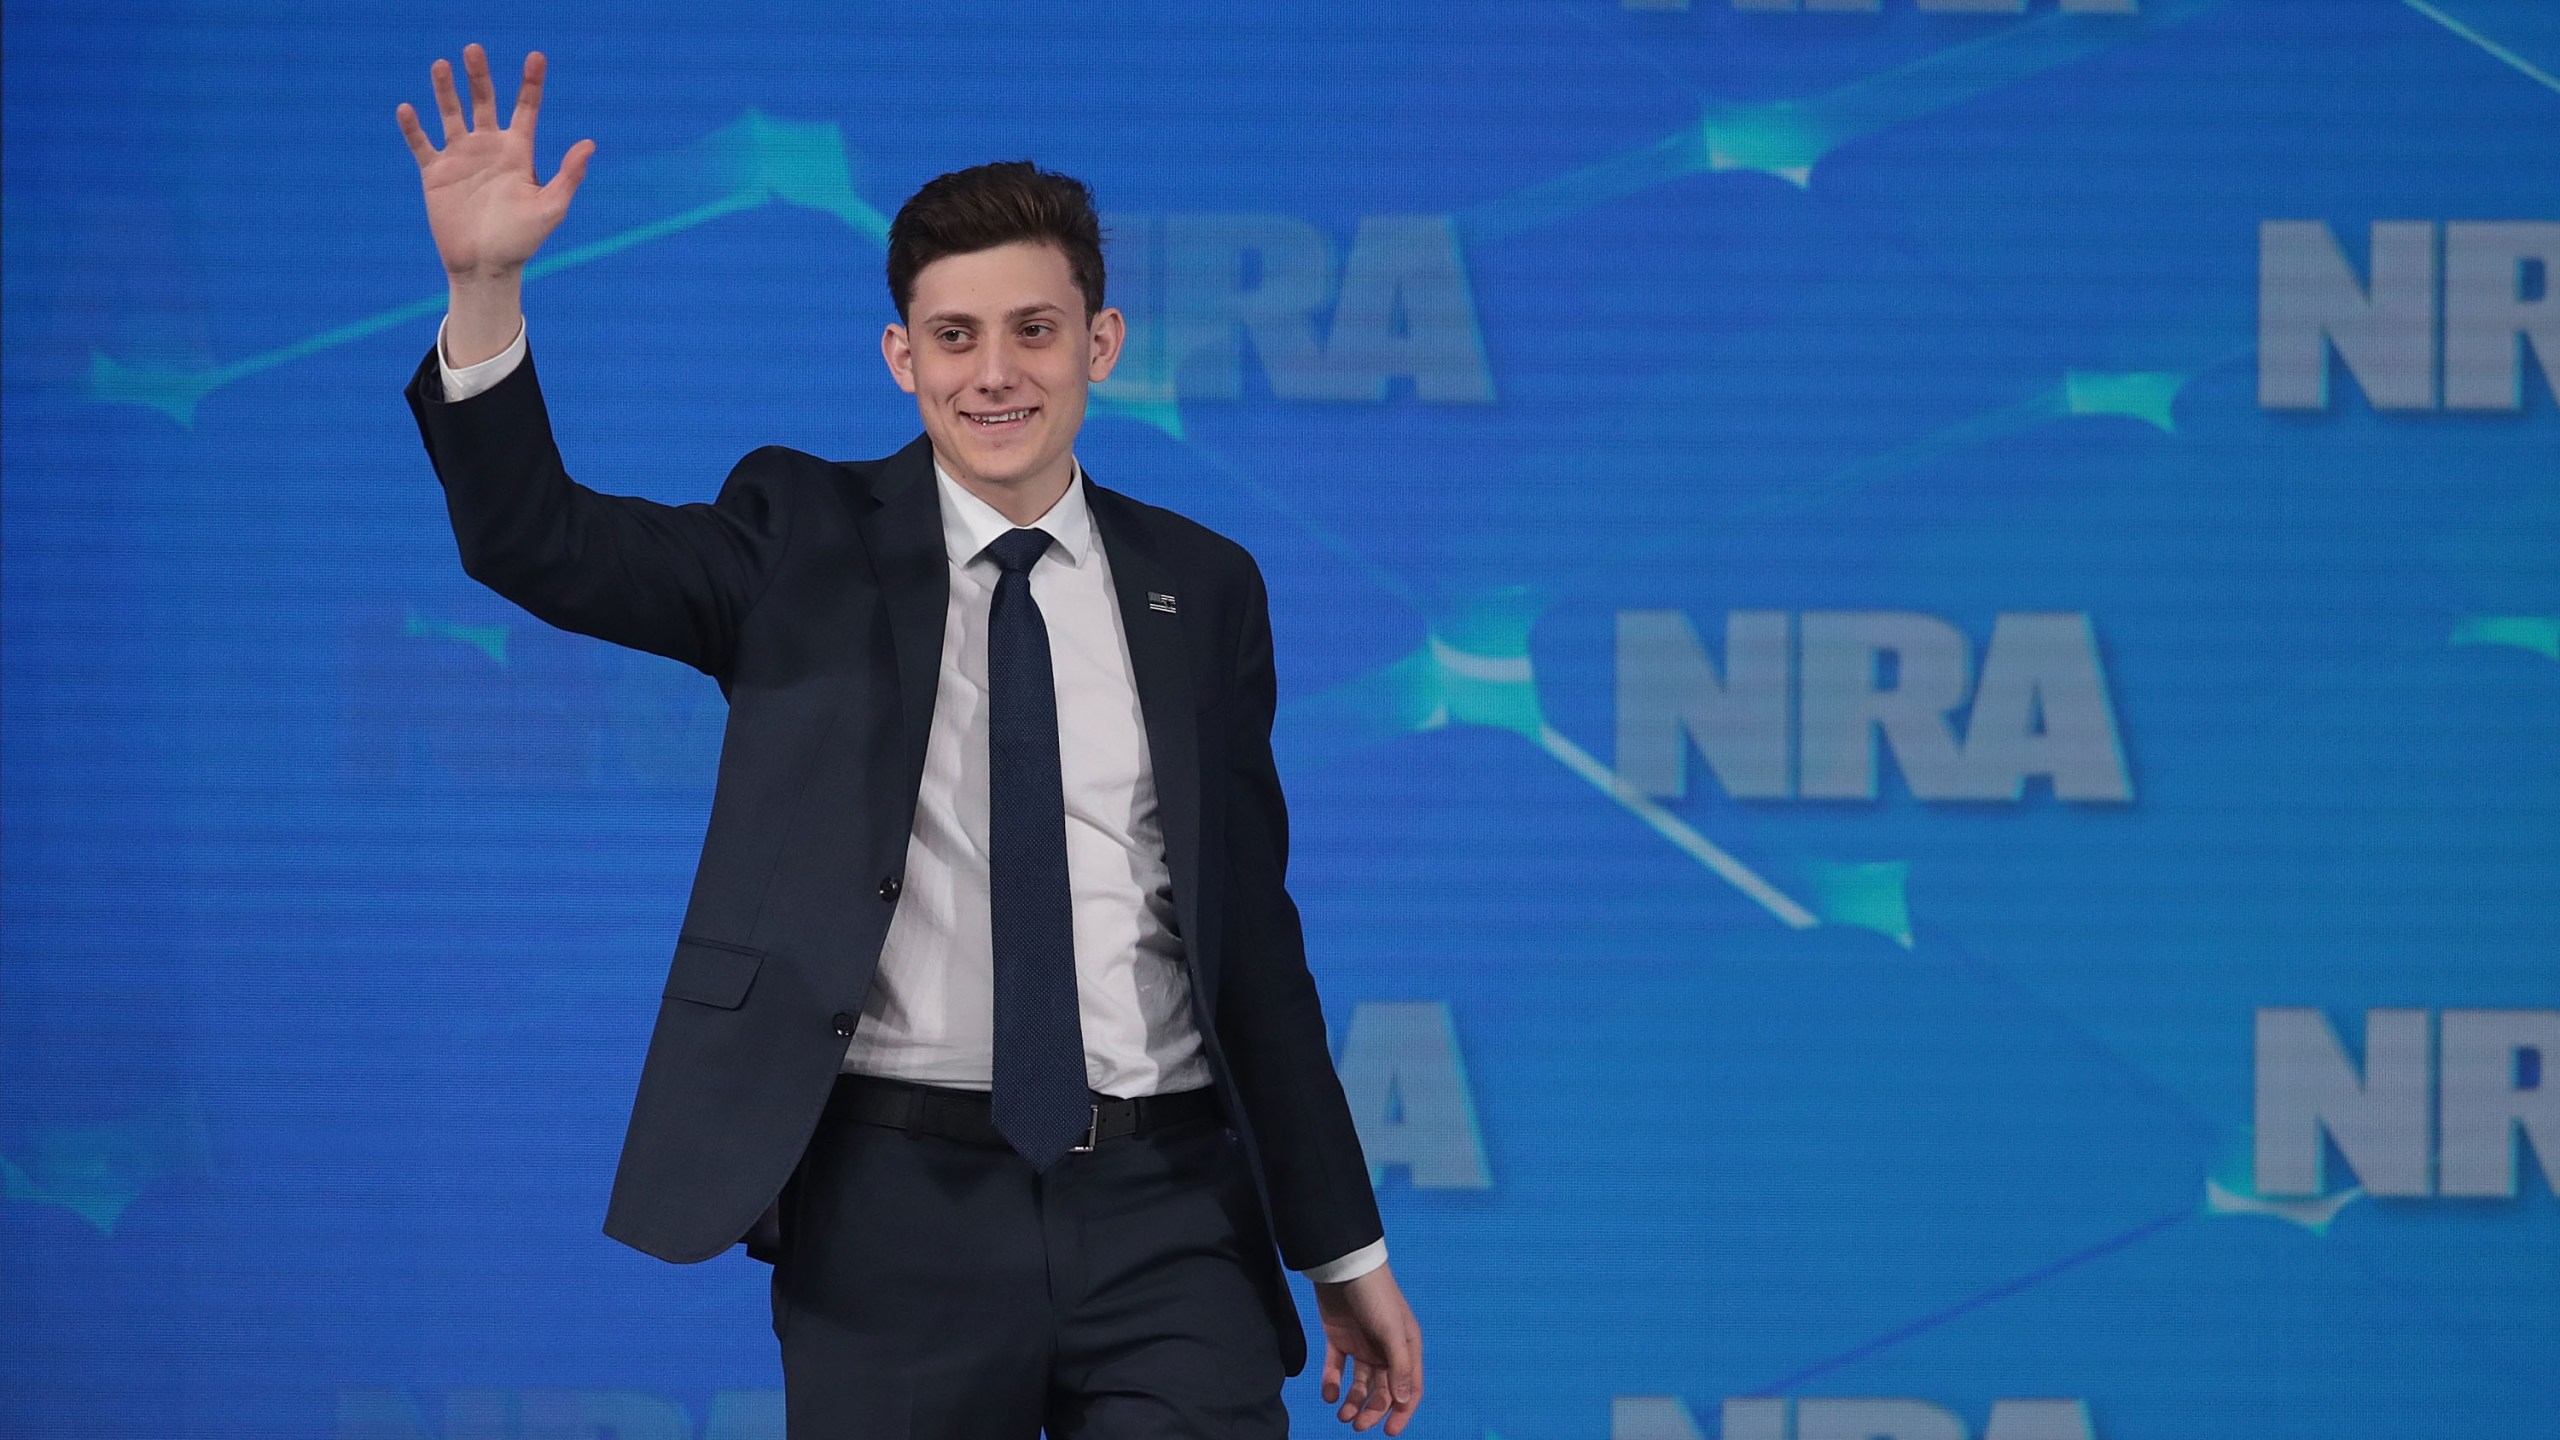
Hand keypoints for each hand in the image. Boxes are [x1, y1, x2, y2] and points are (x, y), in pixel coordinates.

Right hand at [397, 45, 592, 283]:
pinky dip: (413, 128)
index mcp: (518, 153)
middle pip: (483, 101)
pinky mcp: (436, 174)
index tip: (536, 56)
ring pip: (450, 114)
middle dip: (479, 76)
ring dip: (445, 90)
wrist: (485, 267)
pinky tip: (407, 109)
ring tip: (441, 65)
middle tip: (474, 49)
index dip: (531, 83)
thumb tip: (589, 143)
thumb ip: (569, 176)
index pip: (526, 109)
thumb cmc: (522, 241)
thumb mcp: (551, 208)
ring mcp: (461, 158)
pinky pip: (421, 145)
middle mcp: (488, 148)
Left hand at [1314, 1263, 1422, 1433]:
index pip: (1409, 1388)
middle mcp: (1385, 1351)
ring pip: (1359, 1384)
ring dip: (1352, 1402)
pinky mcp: (1339, 1340)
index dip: (1401, 1412)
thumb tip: (1403, 1399)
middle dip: (1372, 1411)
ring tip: (1341, 1415)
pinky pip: (1336, 1369)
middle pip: (1382, 1391)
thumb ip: (1399, 1366)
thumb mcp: (1393, 1330)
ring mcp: (1362, 1346)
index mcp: (1406, 1348)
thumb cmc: (1375, 1295)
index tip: (1388, 1432)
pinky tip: (1328, 1394)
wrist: (1342, 1266)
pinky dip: (1332, 1384)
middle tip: (1356, 1425)